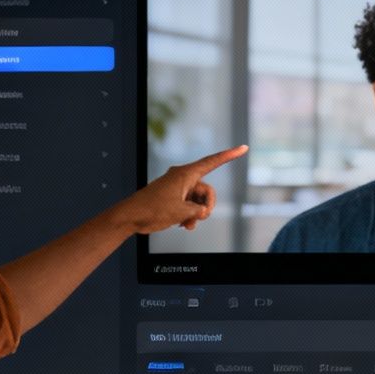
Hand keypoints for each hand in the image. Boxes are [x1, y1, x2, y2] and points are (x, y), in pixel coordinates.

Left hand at [119, 145, 247, 233]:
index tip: (243, 148)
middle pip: (207, 190)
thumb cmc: (153, 209)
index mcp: (186, 174)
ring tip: (187, 225)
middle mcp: (183, 178)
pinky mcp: (173, 197)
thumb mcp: (182, 212)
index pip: (213, 162)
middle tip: (200, 218)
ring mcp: (177, 188)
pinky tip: (183, 225)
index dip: (229, 155)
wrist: (131, 217)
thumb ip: (198, 211)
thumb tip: (200, 212)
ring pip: (198, 201)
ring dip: (196, 215)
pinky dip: (188, 215)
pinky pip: (188, 205)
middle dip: (206, 207)